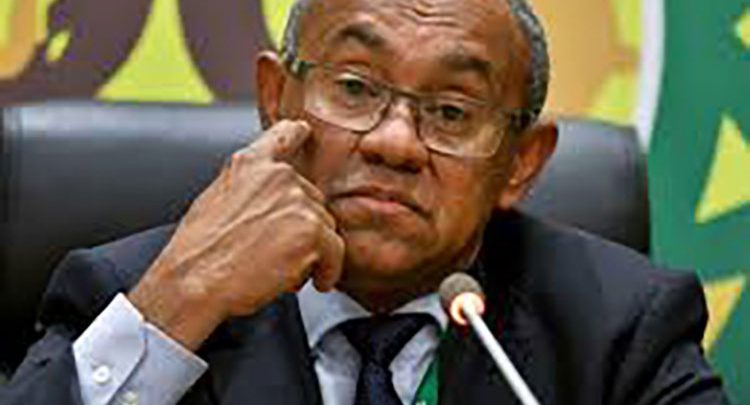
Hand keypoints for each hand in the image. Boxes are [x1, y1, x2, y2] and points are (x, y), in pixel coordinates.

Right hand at [128, 120, 343, 350]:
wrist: (194, 282)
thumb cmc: (200, 251)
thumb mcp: (217, 198)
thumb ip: (250, 185)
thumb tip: (270, 195)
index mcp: (252, 163)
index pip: (286, 133)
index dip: (299, 134)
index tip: (305, 133)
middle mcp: (279, 175)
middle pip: (314, 200)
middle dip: (302, 228)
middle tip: (276, 253)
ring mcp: (298, 201)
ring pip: (326, 228)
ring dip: (311, 253)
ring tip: (282, 270)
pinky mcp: (312, 231)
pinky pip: (336, 252)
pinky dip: (328, 272)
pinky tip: (315, 282)